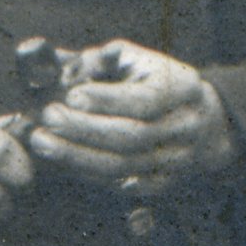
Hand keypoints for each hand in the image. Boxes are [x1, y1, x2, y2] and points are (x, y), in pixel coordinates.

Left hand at [25, 36, 230, 201]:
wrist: (204, 121)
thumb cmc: (155, 82)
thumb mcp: (136, 59)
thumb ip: (99, 59)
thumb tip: (55, 61)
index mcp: (184, 88)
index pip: (147, 100)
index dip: (108, 100)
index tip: (72, 95)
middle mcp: (187, 127)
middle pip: (133, 137)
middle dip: (84, 129)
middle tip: (48, 117)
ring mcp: (177, 160)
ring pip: (123, 166)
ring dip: (77, 156)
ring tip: (42, 142)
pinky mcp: (162, 184)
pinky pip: (121, 185)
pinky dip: (87, 174)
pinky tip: (60, 161)